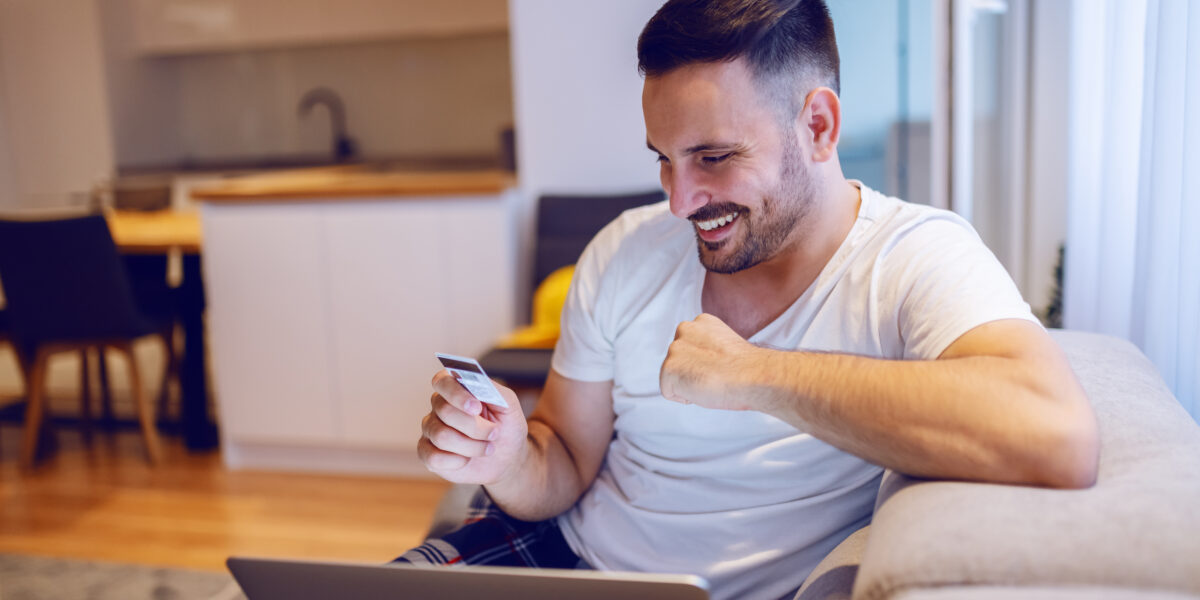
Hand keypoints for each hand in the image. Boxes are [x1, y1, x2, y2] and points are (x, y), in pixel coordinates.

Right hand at [418, 370, 527, 484]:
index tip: (476, 408)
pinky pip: (433, 457)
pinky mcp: (427, 453)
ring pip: (442, 436)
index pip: (442, 381)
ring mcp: (431, 430)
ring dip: (471, 446)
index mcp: (456, 388)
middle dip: (475, 427)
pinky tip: (467, 459)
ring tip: (487, 448)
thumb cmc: (506, 427)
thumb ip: (493, 390)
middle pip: (445, 411)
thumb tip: (476, 381)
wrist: (507, 458)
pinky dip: (457, 461)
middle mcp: (438, 406)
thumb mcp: (508, 405)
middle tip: (494, 433)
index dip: (457, 394)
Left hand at [659, 313, 766, 410]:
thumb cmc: (747, 368)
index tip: (720, 366)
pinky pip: (669, 392)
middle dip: (693, 373)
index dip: (704, 364)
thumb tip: (704, 364)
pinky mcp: (668, 368)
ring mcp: (674, 348)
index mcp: (701, 322)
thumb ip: (708, 349)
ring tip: (711, 381)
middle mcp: (684, 329)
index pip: (690, 348)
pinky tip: (703, 388)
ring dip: (690, 385)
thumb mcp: (726, 347)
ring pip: (674, 376)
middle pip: (679, 361)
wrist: (752, 375)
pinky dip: (685, 397)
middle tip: (716, 376)